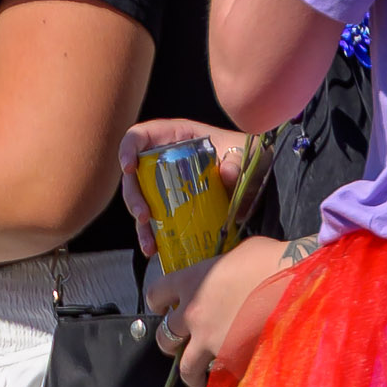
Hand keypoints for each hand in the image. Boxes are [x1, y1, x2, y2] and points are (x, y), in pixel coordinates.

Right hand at [117, 119, 248, 256]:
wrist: (258, 175)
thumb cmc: (246, 155)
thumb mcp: (244, 153)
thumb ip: (237, 161)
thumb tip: (226, 173)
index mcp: (175, 137)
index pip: (140, 136)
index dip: (128, 149)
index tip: (129, 168)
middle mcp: (164, 158)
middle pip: (134, 174)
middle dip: (133, 197)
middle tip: (143, 216)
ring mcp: (166, 182)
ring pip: (141, 199)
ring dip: (140, 222)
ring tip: (149, 242)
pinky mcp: (172, 204)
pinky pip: (155, 218)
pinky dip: (152, 235)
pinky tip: (155, 250)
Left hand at [146, 235, 294, 386]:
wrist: (294, 282)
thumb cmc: (268, 259)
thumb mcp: (234, 257)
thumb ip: (218, 274)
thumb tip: (224, 280)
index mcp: (189, 281)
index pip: (156, 294)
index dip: (157, 303)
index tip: (161, 308)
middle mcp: (192, 313)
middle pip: (164, 336)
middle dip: (170, 342)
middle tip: (179, 345)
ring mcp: (210, 339)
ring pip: (186, 366)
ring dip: (189, 371)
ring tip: (197, 376)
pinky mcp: (231, 359)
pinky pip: (221, 373)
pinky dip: (226, 374)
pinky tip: (236, 370)